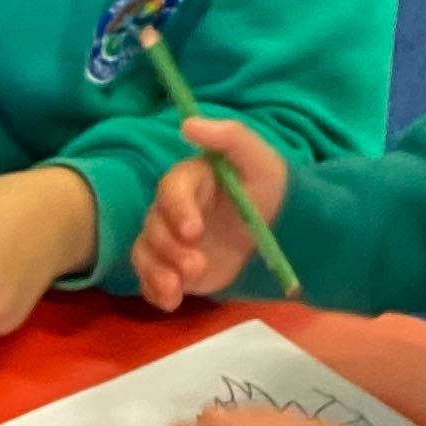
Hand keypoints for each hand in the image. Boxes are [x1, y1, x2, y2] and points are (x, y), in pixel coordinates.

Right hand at [131, 116, 294, 311]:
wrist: (279, 230)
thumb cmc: (268, 189)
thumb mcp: (259, 159)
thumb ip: (230, 137)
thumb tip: (188, 123)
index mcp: (190, 180)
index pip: (171, 190)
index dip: (177, 210)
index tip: (193, 231)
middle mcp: (172, 210)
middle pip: (153, 226)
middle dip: (170, 249)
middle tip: (197, 266)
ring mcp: (169, 240)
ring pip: (145, 253)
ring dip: (158, 272)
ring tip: (180, 289)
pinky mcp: (171, 267)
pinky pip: (149, 278)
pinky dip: (154, 291)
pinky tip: (171, 302)